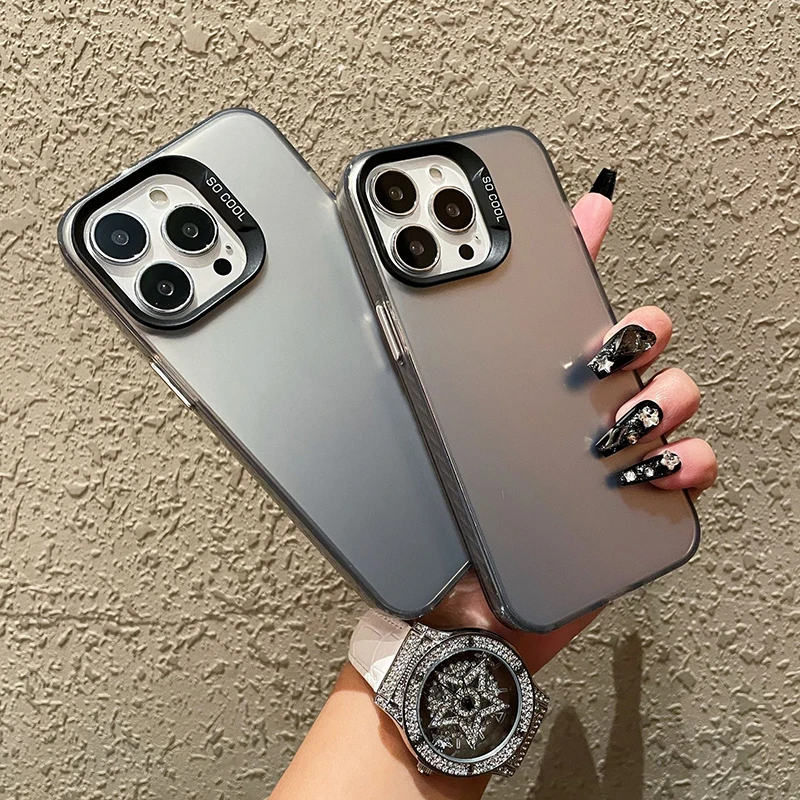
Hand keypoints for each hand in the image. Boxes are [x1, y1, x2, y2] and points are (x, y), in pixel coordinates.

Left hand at [422, 176, 717, 673]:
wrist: (462, 610)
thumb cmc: (443, 522)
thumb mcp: (427, 437)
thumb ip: (428, 375)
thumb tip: (401, 310)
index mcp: (527, 385)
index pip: (562, 300)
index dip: (582, 247)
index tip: (587, 206)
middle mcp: (575, 408)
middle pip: (638, 340)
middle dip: (636, 332)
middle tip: (610, 348)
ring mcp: (611, 452)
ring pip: (673, 396)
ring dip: (662, 396)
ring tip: (618, 423)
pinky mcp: (637, 501)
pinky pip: (690, 469)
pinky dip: (686, 461)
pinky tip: (652, 467)